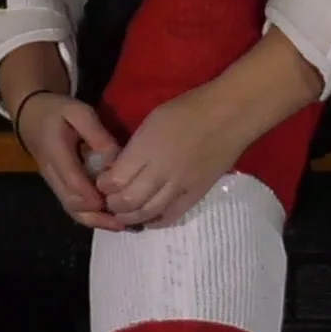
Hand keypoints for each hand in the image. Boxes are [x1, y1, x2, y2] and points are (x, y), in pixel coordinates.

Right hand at [15, 92, 135, 231]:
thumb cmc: (58, 112)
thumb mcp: (78, 112)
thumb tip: (114, 157)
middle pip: (71, 202)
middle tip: (124, 219)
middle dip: (97, 215)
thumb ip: (96, 133)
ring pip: (71, 209)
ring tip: (121, 225)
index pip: (72, 180)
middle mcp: (52, 173)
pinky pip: (72, 207)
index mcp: (55, 152)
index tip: (114, 201)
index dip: (92, 194)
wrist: (31, 118)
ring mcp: (54, 183)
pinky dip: (90, 217)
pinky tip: (110, 220)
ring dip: (95, 220)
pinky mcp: (58, 187)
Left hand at [94, 33, 320, 227]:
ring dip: (129, 217)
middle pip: (128, 200)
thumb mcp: (151, 121)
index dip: (103, 185)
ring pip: (147, 212)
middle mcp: (160, 171)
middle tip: (109, 200)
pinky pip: (171, 216)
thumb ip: (134, 147)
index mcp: (146, 148)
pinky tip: (147, 220)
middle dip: (112, 204)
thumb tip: (119, 167)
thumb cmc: (188, 110)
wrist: (229, 116)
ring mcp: (179, 186)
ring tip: (123, 213)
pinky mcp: (196, 195)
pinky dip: (154, 222)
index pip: (115, 179)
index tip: (102, 182)